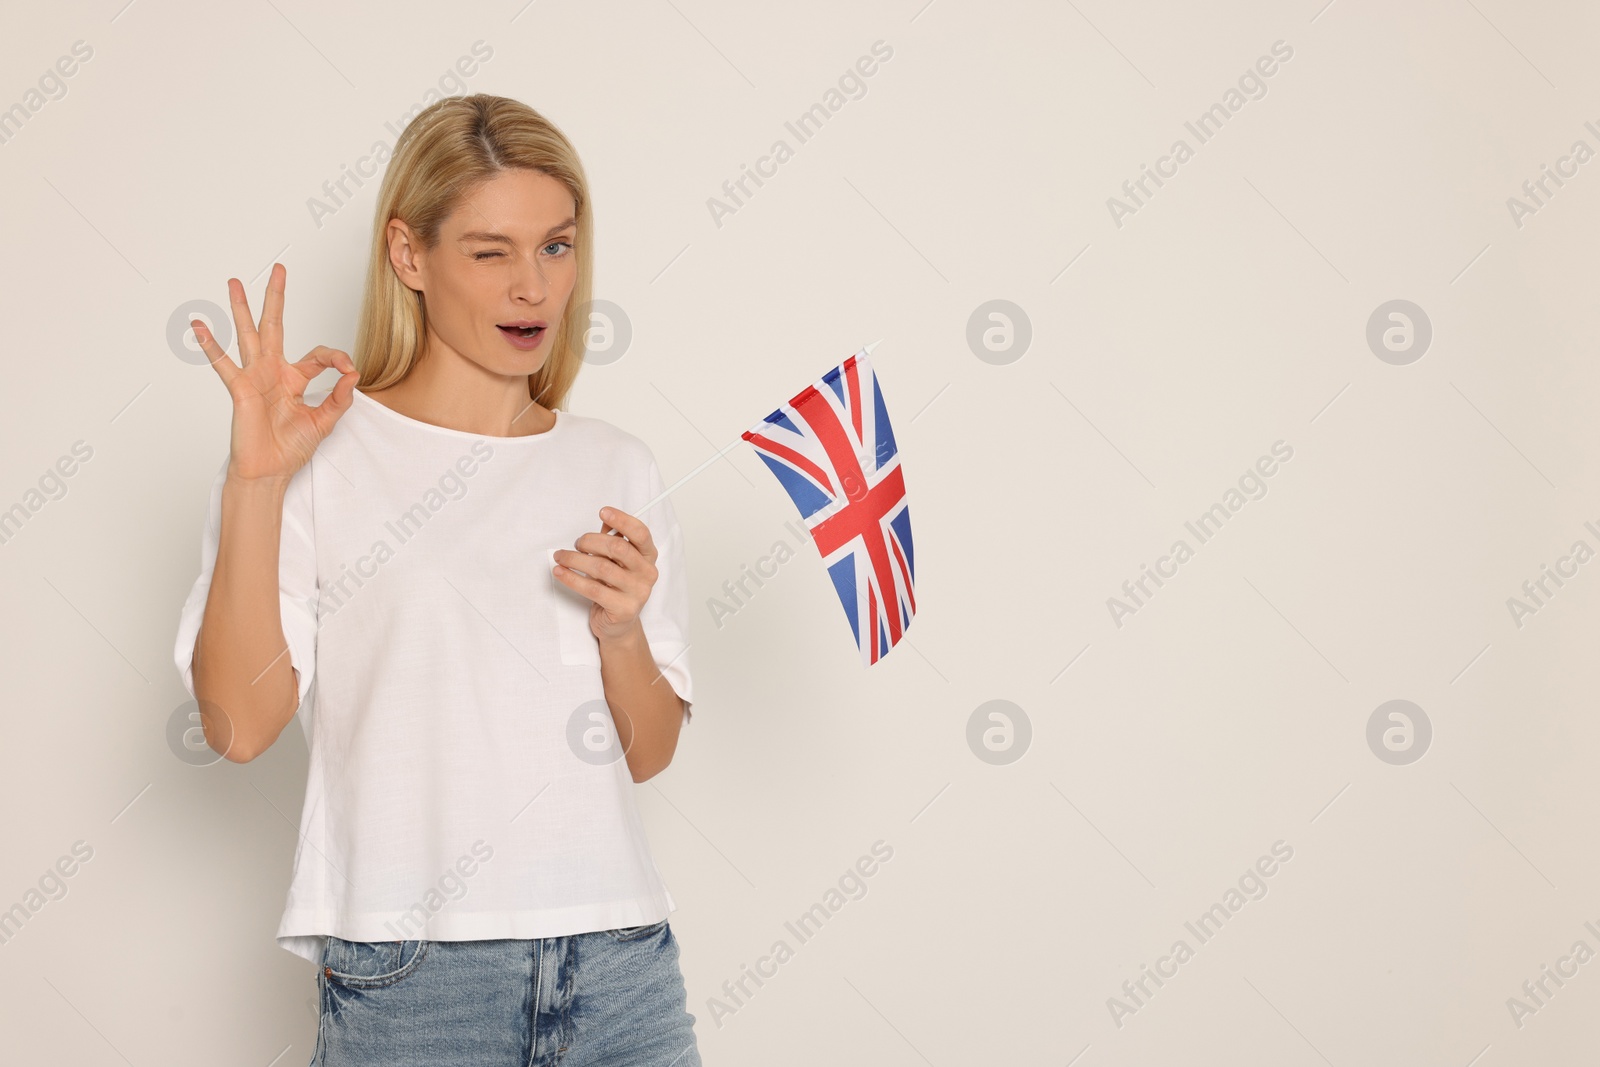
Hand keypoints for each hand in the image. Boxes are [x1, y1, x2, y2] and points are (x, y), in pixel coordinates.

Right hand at [190, 262, 359, 484]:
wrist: (270, 471)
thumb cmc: (291, 447)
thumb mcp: (325, 421)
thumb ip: (340, 398)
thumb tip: (354, 374)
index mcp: (295, 378)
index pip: (319, 355)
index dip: (337, 360)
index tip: (349, 371)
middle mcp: (274, 372)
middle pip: (275, 326)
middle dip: (276, 298)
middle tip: (279, 269)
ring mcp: (255, 377)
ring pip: (248, 335)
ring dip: (242, 308)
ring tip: (234, 283)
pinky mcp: (241, 390)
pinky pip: (225, 365)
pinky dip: (212, 347)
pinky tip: (199, 326)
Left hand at [553, 506, 658, 643]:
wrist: (618, 625)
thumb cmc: (615, 587)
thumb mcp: (617, 562)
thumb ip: (613, 543)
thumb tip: (604, 525)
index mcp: (648, 557)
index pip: (640, 533)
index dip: (622, 520)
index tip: (603, 512)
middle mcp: (647, 573)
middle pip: (618, 547)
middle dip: (591, 540)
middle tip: (576, 544)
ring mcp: (637, 592)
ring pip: (601, 567)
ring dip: (575, 559)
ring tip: (561, 557)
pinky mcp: (623, 609)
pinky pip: (592, 588)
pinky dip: (571, 578)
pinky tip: (560, 572)